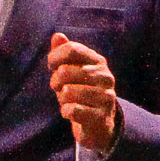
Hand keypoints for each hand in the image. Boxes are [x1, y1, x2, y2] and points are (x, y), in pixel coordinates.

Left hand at [48, 32, 120, 154]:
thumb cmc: (80, 92)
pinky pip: (72, 110)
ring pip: (67, 92)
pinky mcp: (102, 117)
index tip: (52, 67)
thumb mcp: (71, 71)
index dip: (54, 58)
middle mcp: (106, 77)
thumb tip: (57, 36)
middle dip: (55, 81)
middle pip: (65, 71)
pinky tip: (72, 112)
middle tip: (60, 88)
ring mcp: (106, 97)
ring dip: (61, 99)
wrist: (98, 124)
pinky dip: (66, 112)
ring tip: (68, 101)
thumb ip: (64, 53)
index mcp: (98, 62)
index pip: (71, 49)